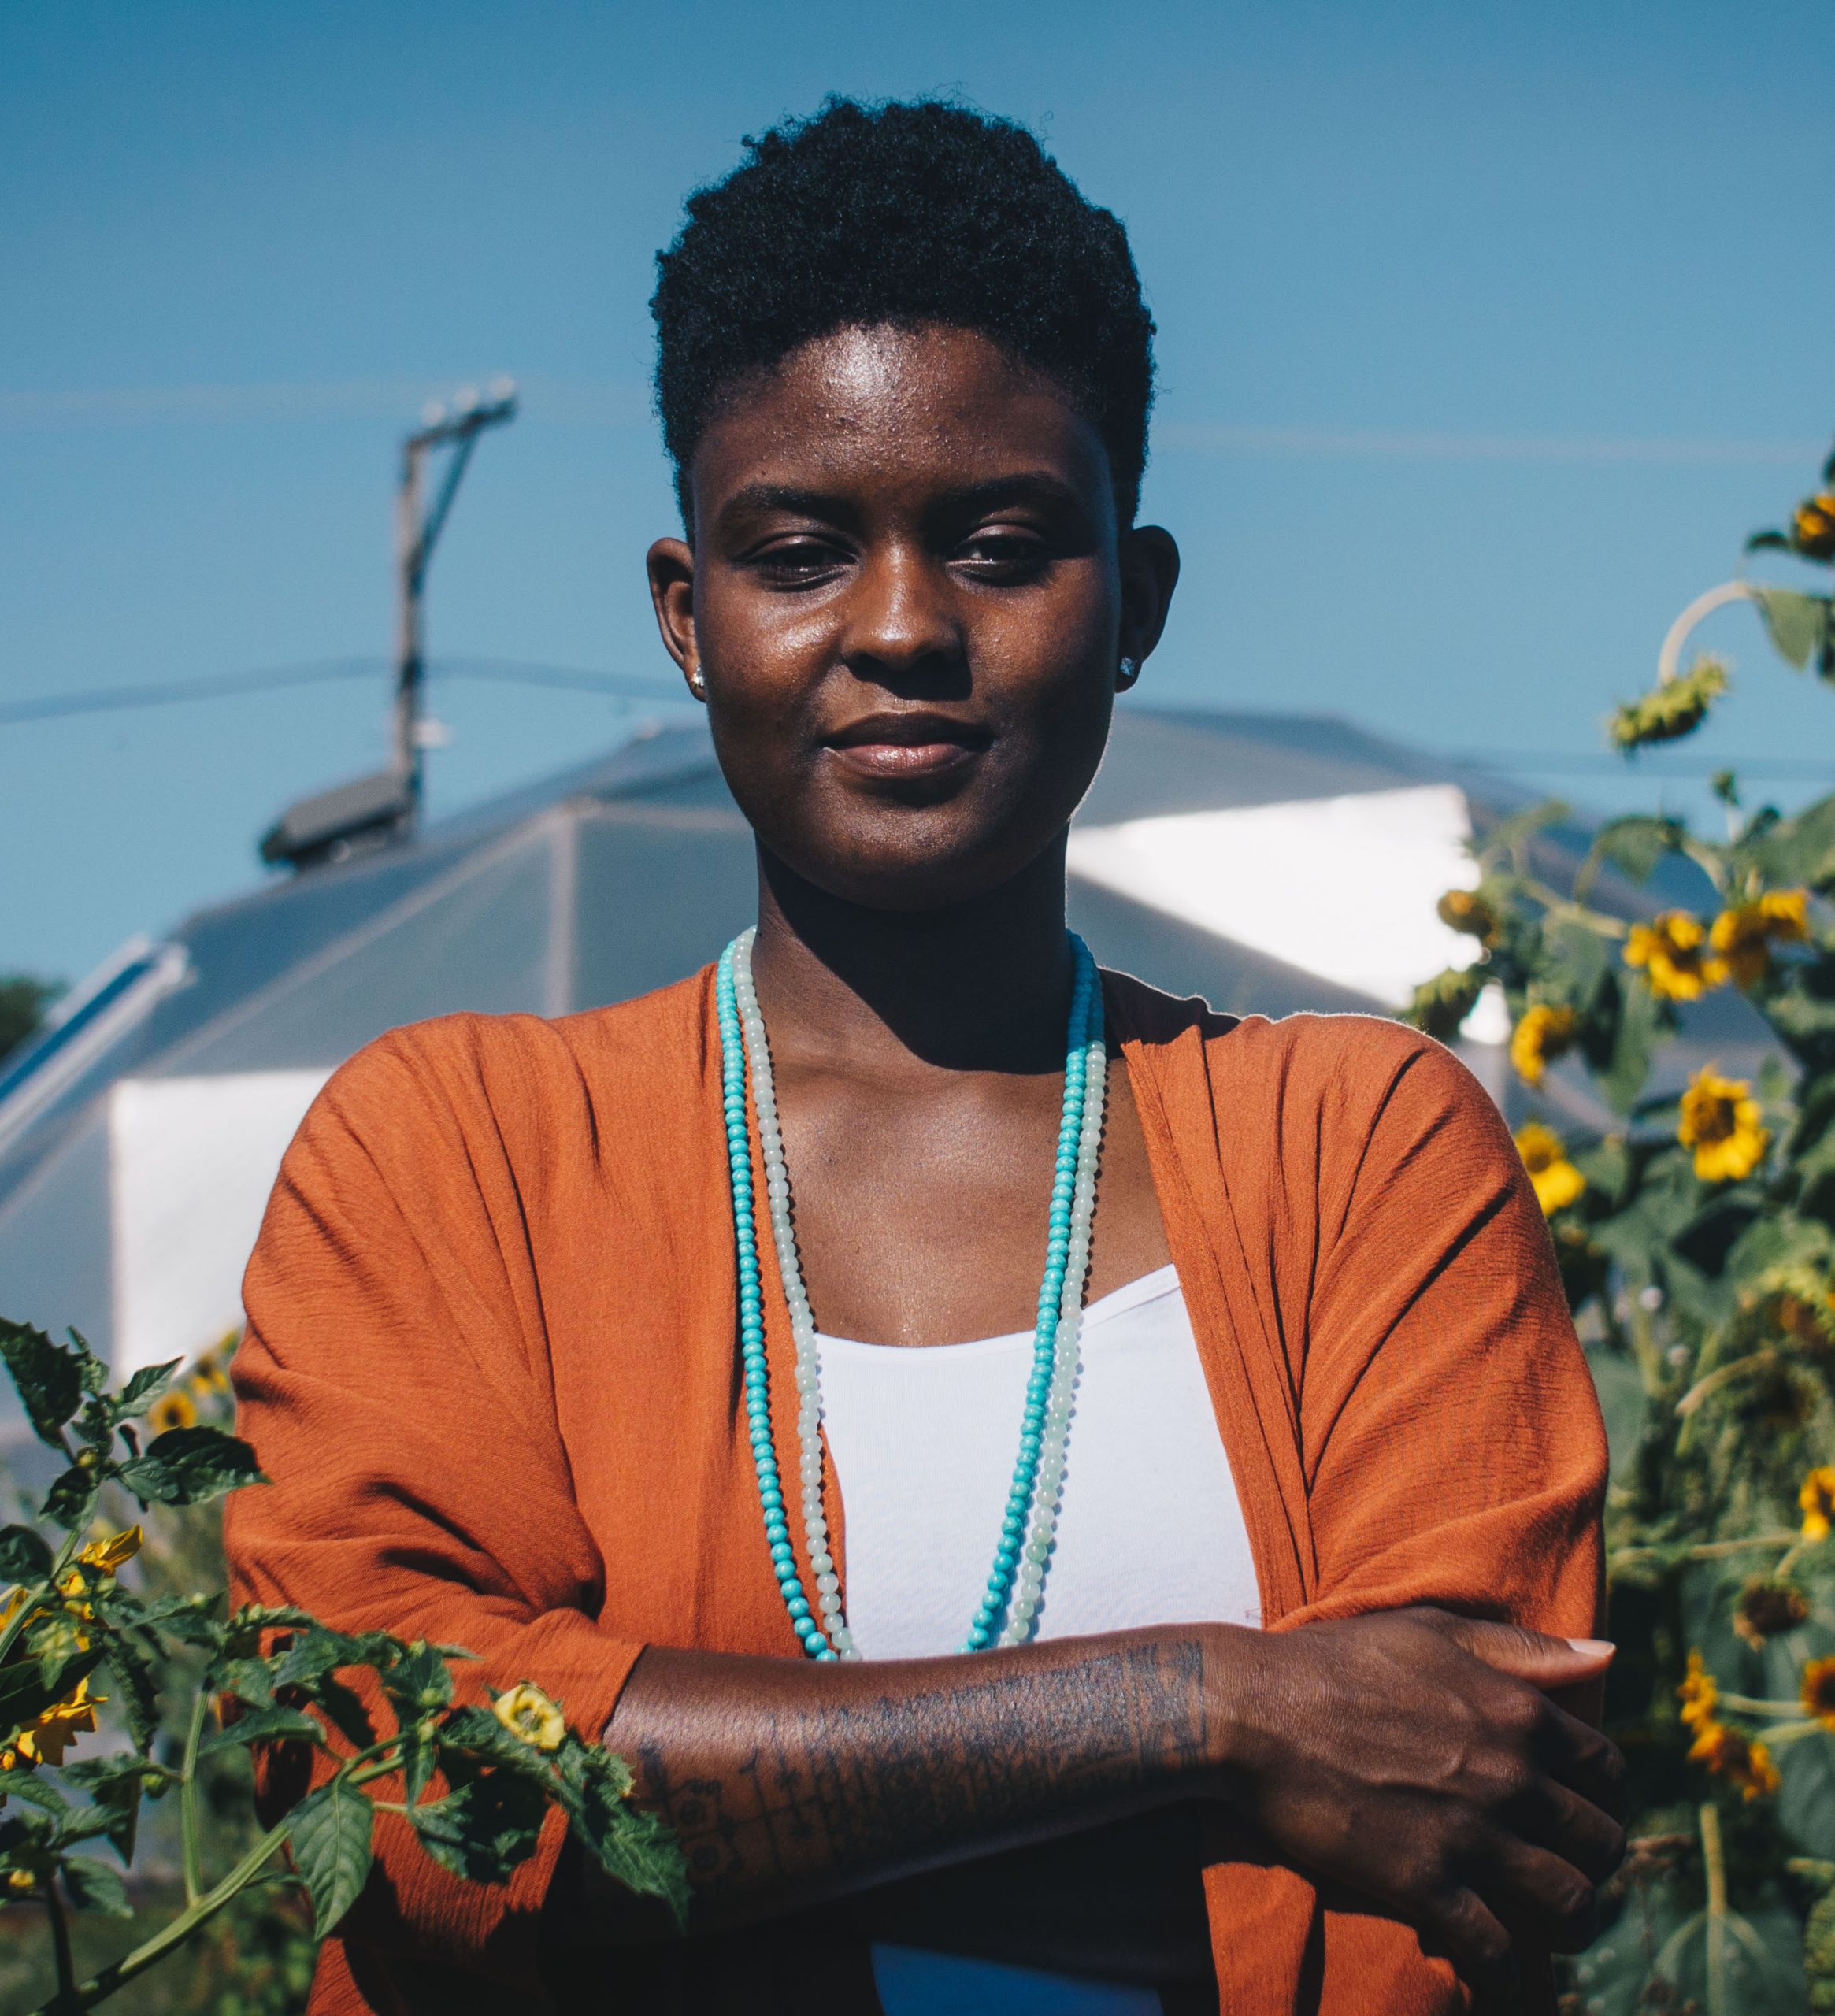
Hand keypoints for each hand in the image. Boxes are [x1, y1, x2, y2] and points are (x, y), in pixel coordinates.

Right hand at [1222, 1607, 1624, 1996]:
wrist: (1254, 1711)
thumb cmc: (1337, 1662)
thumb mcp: (1431, 1633)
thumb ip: (1522, 1648)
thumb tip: (1608, 1654)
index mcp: (1517, 1710)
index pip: (1607, 1769)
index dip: (1600, 1794)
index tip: (1575, 1807)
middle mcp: (1509, 1774)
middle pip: (1602, 1841)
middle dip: (1593, 1861)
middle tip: (1563, 1867)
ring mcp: (1470, 1833)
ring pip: (1569, 1901)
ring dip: (1567, 1920)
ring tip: (1544, 1923)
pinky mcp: (1425, 1883)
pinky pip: (1498, 1948)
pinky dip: (1505, 1968)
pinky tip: (1493, 1965)